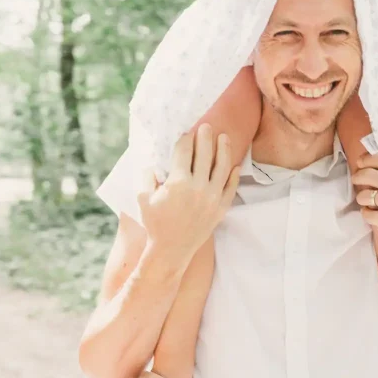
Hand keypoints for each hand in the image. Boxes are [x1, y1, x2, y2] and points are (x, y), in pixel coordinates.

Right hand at [137, 124, 239, 260]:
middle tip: (206, 126)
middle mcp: (197, 187)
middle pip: (204, 154)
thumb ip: (146, 176)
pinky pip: (230, 188)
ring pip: (222, 167)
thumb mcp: (143, 198)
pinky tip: (234, 165)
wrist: (171, 250)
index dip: (184, 139)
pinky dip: (233, 175)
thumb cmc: (155, 223)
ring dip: (224, 150)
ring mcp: (212, 197)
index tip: (186, 133)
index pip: (184, 152)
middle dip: (205, 137)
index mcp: (178, 182)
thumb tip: (153, 162)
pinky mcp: (220, 208)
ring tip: (224, 137)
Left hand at [351, 152, 377, 265]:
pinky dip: (365, 213)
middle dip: (358, 175)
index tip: (362, 162)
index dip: (368, 159)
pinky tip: (369, 213)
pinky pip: (366, 213)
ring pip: (363, 194)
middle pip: (367, 174)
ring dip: (361, 195)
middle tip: (357, 178)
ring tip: (364, 198)